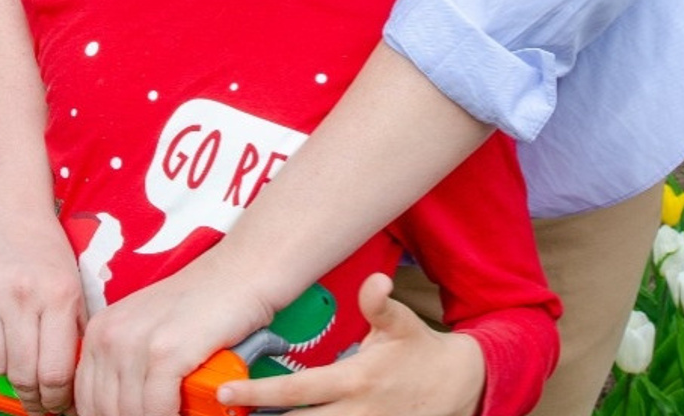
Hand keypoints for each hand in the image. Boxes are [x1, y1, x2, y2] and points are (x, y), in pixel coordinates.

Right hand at [0, 211, 84, 415]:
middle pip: (22, 374)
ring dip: (4, 375)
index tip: (58, 404)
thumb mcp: (73, 284)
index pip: (55, 371)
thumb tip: (74, 382)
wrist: (9, 211)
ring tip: (16, 366)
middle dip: (32, 397)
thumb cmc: (47, 251)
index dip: (56, 399)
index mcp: (59, 294)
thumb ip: (75, 330)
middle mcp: (22, 295)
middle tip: (37, 400)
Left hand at [74, 248, 273, 415]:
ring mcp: (137, 343)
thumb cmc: (202, 305)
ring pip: (131, 414)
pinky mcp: (166, 353)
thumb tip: (114, 409)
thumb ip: (124, 366)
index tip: (131, 415)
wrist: (240, 273)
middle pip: (105, 410)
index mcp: (101, 330)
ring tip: (176, 410)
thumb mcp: (148, 329)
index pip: (85, 400)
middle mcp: (111, 335)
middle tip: (162, 412)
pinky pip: (157, 411)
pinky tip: (185, 411)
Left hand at [215, 274, 484, 415]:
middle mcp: (355, 412)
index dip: (259, 394)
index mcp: (356, 379)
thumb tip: (375, 282)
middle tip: (225, 415)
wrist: (458, 388)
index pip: (298, 390)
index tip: (227, 394)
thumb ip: (380, 305)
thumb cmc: (419, 352)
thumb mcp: (401, 324)